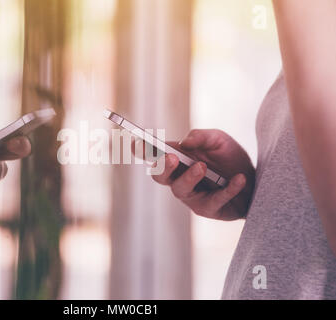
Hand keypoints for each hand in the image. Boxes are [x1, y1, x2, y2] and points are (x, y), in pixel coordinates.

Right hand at [140, 129, 254, 220]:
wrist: (256, 182)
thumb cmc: (230, 159)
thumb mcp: (219, 140)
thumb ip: (202, 136)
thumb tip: (185, 142)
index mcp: (177, 159)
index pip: (154, 155)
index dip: (141, 151)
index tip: (136, 143)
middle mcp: (179, 178)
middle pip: (159, 175)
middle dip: (161, 166)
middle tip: (171, 156)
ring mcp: (192, 196)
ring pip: (180, 190)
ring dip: (189, 177)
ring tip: (202, 167)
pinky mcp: (208, 209)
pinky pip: (214, 200)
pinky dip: (228, 189)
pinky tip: (239, 179)